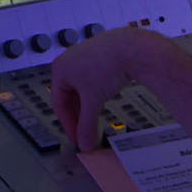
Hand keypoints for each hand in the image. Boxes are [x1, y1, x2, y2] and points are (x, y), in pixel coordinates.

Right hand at [50, 27, 149, 150]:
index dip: (68, 125)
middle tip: (86, 133)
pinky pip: (91, 81)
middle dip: (78, 117)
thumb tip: (85, 143)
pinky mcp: (98, 56)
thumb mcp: (94, 102)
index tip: (77, 138)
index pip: (59, 105)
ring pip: (81, 90)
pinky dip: (95, 95)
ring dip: (87, 107)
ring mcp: (83, 57)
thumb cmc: (108, 66)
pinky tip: (104, 101)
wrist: (132, 48)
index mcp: (60, 69)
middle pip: (69, 97)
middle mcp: (68, 61)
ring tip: (96, 120)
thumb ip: (87, 125)